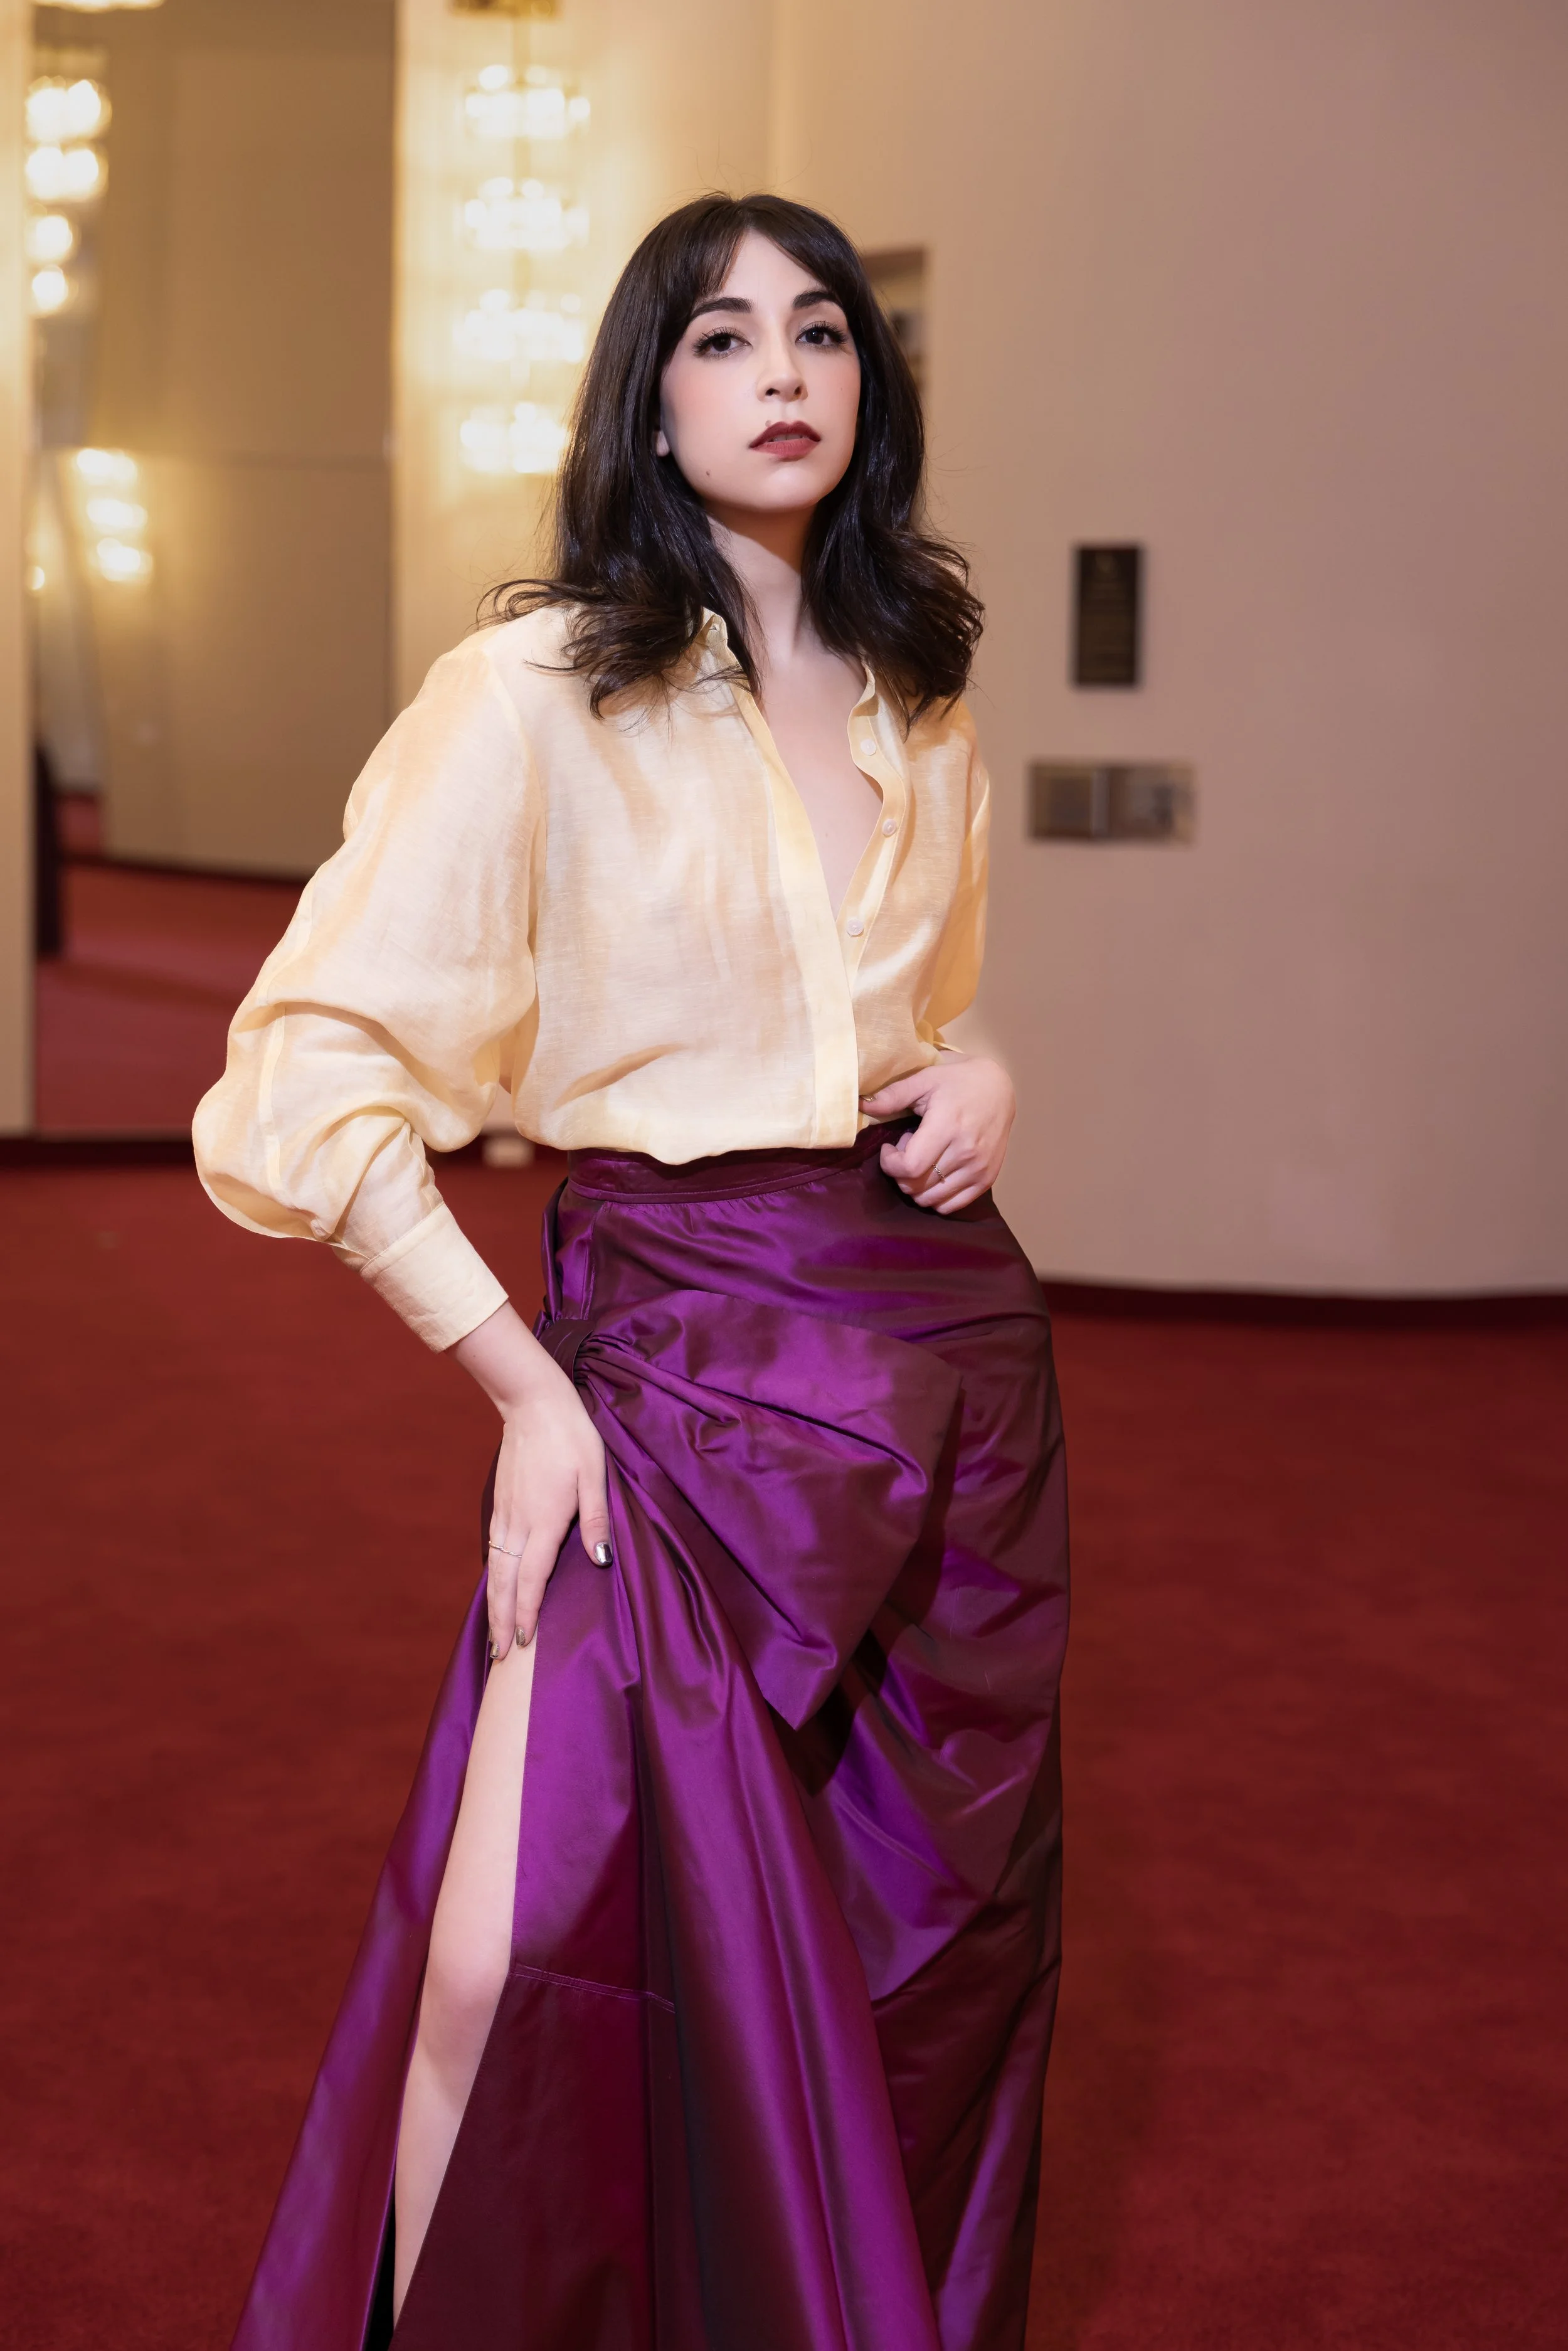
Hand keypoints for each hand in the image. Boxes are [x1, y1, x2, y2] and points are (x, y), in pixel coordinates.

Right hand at [449, 1304, 609, 1657]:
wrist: (533, 1404)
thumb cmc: (572, 1437)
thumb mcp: (595, 1474)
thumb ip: (596, 1518)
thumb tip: (601, 1559)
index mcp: (544, 1521)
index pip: (533, 1579)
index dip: (528, 1613)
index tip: (524, 1643)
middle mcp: (518, 1524)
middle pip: (506, 1584)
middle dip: (503, 1621)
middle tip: (500, 1657)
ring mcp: (505, 1515)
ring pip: (495, 1571)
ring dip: (494, 1605)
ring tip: (494, 1636)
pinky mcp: (500, 1506)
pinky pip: (493, 1552)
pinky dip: (493, 1579)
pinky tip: (495, 1591)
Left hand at [860, 1052, 1015, 1212]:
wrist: (998, 1087)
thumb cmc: (957, 1081)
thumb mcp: (925, 1079)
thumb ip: (893, 1095)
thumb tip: (862, 1105)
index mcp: (948, 1126)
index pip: (910, 1167)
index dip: (890, 1164)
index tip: (889, 1148)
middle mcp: (966, 1151)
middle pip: (917, 1186)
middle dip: (900, 1173)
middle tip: (908, 1149)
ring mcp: (979, 1168)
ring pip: (931, 1200)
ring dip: (916, 1185)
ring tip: (924, 1159)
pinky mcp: (987, 1178)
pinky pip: (951, 1206)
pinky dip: (935, 1197)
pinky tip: (936, 1174)